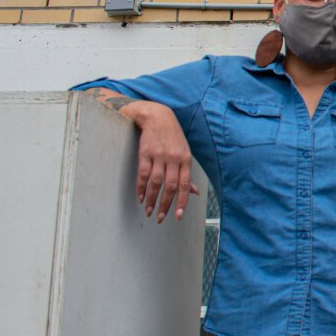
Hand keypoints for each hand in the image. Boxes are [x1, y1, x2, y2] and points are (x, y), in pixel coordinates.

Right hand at [132, 102, 198, 222]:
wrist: (158, 117)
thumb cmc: (173, 138)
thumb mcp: (184, 154)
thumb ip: (187, 174)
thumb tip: (195, 192)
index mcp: (185, 160)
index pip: (185, 185)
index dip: (182, 201)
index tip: (178, 216)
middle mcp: (173, 159)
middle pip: (170, 186)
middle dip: (165, 204)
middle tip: (160, 218)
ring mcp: (159, 156)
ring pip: (156, 182)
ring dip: (151, 199)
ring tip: (148, 211)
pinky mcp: (145, 153)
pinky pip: (143, 174)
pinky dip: (141, 188)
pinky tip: (140, 198)